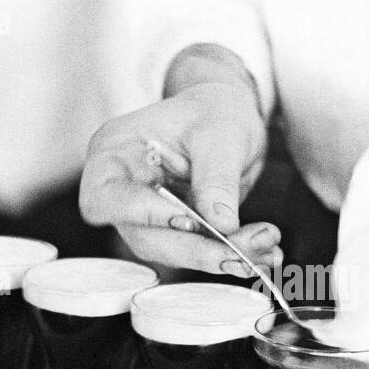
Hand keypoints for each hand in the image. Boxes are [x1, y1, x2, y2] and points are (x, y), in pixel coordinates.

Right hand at [80, 54, 280, 275]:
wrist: (228, 116)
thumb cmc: (214, 111)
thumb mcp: (220, 132)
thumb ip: (217, 177)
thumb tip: (222, 224)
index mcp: (113, 154)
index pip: (103, 199)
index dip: (142, 214)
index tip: (189, 218)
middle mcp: (122, 189)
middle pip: (144, 237)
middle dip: (197, 249)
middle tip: (243, 252)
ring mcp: (146, 214)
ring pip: (173, 252)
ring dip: (219, 256)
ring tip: (265, 247)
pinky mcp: (174, 230)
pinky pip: (197, 251)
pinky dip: (231, 254)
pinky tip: (263, 251)